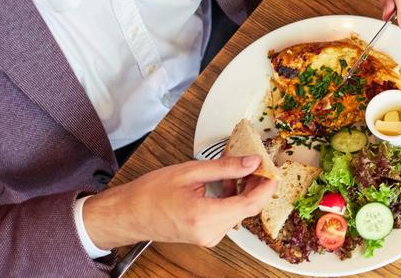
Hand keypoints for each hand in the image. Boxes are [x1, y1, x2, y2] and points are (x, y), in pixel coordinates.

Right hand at [83, 156, 277, 248]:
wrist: (127, 215)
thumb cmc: (149, 194)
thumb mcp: (190, 172)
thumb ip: (225, 167)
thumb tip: (252, 162)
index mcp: (205, 216)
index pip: (251, 203)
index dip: (267, 186)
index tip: (273, 170)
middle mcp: (210, 232)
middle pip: (248, 208)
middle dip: (256, 185)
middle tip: (256, 163)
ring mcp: (209, 237)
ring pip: (240, 212)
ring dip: (243, 191)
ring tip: (235, 170)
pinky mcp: (206, 236)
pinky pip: (228, 217)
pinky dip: (232, 200)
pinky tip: (225, 184)